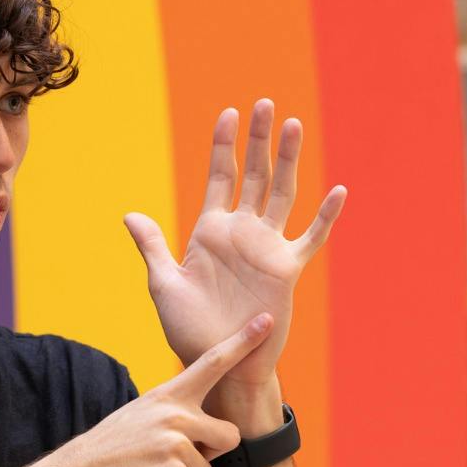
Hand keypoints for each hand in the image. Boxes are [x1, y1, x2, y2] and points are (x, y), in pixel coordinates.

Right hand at [46, 314, 277, 466]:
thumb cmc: (108, 453)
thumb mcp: (140, 418)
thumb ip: (175, 415)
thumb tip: (214, 431)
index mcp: (167, 396)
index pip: (211, 363)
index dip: (242, 343)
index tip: (266, 321)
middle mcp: (175, 413)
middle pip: (229, 436)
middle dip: (210, 454)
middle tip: (170, 459)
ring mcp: (175, 442)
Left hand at [122, 99, 345, 395]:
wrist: (218, 362)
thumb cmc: (188, 330)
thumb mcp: (164, 286)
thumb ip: (153, 248)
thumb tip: (129, 214)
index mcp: (209, 231)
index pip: (220, 177)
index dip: (224, 145)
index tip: (228, 113)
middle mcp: (241, 233)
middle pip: (253, 175)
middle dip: (258, 140)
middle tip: (264, 104)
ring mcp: (266, 248)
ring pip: (281, 193)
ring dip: (288, 160)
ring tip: (293, 125)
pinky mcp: (287, 269)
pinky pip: (310, 238)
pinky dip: (325, 217)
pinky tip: (337, 191)